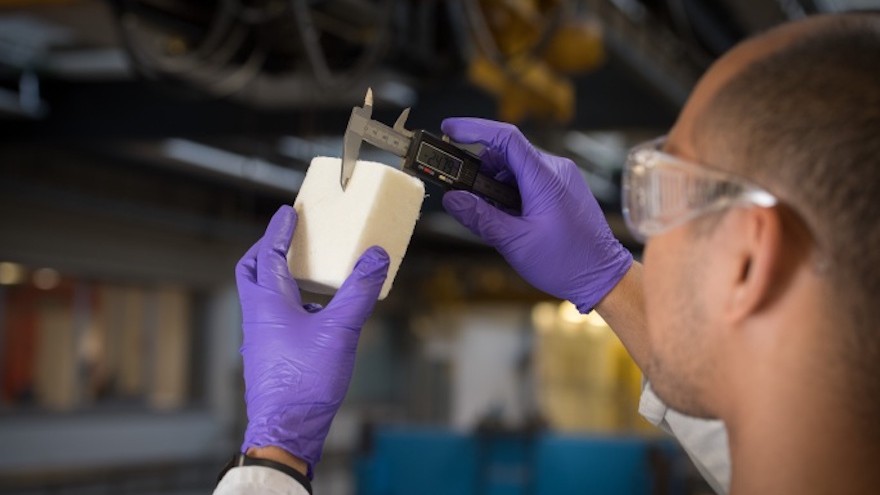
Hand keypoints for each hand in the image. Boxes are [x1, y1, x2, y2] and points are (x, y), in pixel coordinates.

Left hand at [235, 205, 388, 476]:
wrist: (287, 430)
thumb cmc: (305, 383)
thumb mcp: (340, 331)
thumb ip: (358, 292)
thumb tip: (374, 258)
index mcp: (268, 303)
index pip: (268, 254)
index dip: (279, 230)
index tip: (288, 213)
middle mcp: (258, 317)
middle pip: (252, 272)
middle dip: (266, 250)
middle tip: (285, 238)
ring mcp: (260, 339)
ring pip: (262, 296)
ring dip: (279, 277)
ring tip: (305, 271)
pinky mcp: (269, 357)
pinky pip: (274, 319)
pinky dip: (289, 305)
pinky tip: (315, 315)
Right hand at [441, 118, 631, 311]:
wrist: (602, 277)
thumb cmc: (566, 262)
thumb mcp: (515, 242)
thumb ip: (480, 217)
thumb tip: (452, 199)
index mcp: (545, 178)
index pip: (505, 138)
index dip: (474, 129)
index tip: (449, 129)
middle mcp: (555, 170)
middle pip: (507, 154)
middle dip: (480, 170)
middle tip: (460, 189)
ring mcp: (561, 179)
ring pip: (516, 168)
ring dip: (494, 185)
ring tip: (488, 214)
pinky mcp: (562, 189)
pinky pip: (528, 180)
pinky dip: (509, 192)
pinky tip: (505, 216)